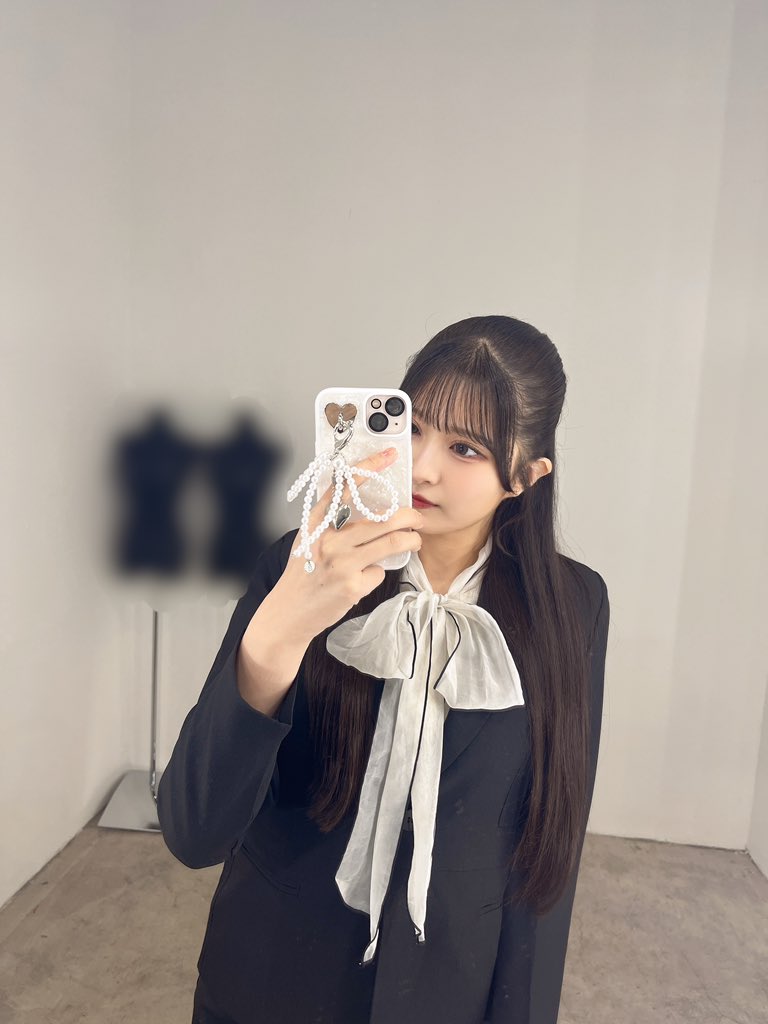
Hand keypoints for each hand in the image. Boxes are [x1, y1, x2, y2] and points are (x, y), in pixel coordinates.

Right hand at [274, 446, 423, 641]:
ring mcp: (341, 562)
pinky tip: (365, 577)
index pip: (345, 486)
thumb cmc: (302, 574)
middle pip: (381, 519)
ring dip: (410, 541)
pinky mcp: (352, 585)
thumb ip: (330, 521)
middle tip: (417, 518)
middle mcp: (329, 539)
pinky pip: (379, 571)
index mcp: (317, 522)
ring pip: (390, 542)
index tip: (388, 455)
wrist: (289, 611)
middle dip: (409, 516)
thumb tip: (361, 505)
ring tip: (414, 540)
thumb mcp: (308, 539)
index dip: (369, 468)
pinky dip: (377, 573)